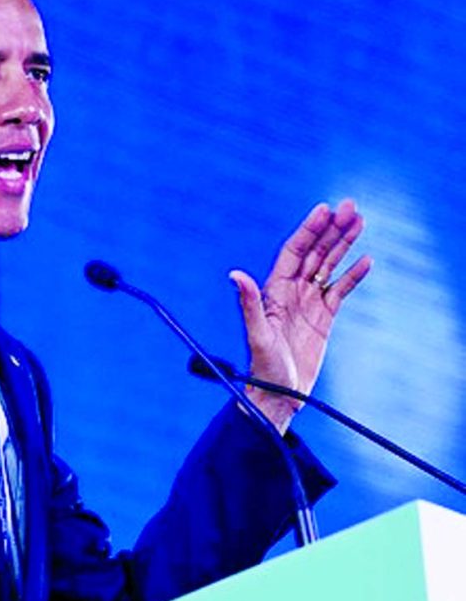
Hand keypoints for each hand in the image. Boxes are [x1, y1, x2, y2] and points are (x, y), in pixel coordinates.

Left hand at [229, 199, 371, 431]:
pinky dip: (352, 275)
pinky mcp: (323, 319)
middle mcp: (291, 292)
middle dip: (331, 229)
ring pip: (329, 266)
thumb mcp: (256, 335)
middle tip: (351, 206)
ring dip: (344, 244)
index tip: (324, 210)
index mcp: (274, 291)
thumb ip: (249, 304)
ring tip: (360, 221)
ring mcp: (308, 304)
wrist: (277, 394)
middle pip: (314, 252)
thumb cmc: (262, 368)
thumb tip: (234, 274)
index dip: (308, 230)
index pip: (294, 252)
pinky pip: (340, 291)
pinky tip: (365, 259)